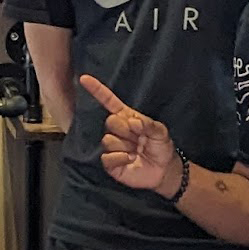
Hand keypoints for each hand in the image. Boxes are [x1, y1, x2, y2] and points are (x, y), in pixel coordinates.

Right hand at [80, 74, 177, 193]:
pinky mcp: (110, 163)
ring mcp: (112, 147)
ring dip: (126, 146)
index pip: (109, 101)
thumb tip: (132, 122)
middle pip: (110, 122)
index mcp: (127, 117)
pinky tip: (131, 159)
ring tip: (136, 151)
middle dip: (126, 130)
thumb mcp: (161, 131)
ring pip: (108, 140)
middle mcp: (116, 131)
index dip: (97, 90)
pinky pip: (107, 157)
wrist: (164, 170)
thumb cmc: (161, 147)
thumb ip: (148, 124)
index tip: (84, 78)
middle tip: (139, 138)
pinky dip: (121, 158)